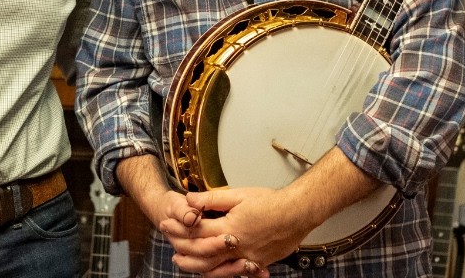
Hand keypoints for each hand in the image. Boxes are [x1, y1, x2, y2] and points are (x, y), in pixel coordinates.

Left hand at [168, 186, 317, 277]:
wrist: (298, 213)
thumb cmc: (272, 202)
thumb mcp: (239, 195)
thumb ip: (212, 199)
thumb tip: (191, 199)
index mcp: (230, 227)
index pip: (196, 230)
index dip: (179, 227)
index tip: (167, 223)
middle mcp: (237, 246)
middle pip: (202, 253)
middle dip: (183, 249)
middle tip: (170, 245)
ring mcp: (247, 258)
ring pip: (215, 268)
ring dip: (196, 266)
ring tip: (183, 262)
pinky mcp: (257, 263)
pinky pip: (234, 272)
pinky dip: (219, 273)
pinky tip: (212, 271)